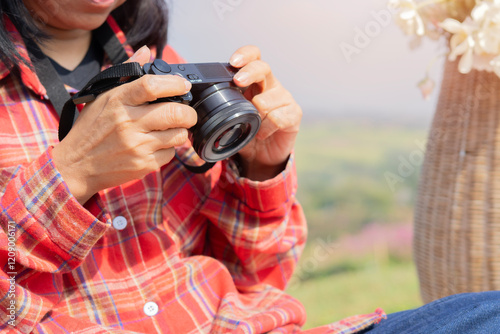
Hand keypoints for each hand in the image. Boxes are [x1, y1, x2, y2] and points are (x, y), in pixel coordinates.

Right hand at [53, 46, 196, 203]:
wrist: (75, 166)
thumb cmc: (90, 130)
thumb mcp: (102, 97)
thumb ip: (127, 74)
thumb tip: (146, 52)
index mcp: (117, 101)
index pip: (152, 86)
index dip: (175, 83)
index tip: (183, 84)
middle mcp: (128, 123)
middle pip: (174, 113)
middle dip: (188, 112)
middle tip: (187, 113)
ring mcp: (137, 145)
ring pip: (178, 135)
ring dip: (180, 131)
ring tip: (171, 129)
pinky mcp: (143, 164)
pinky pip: (170, 153)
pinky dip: (169, 148)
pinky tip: (157, 145)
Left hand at [229, 45, 301, 180]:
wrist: (262, 156)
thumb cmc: (246, 132)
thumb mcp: (229, 118)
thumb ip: (218, 109)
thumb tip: (194, 109)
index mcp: (254, 81)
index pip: (253, 56)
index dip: (245, 55)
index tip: (233, 62)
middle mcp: (270, 85)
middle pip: (262, 67)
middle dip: (248, 73)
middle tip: (237, 82)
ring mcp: (284, 98)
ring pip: (266, 99)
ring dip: (255, 115)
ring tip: (252, 125)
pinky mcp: (294, 114)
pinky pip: (277, 118)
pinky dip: (265, 128)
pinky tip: (261, 133)